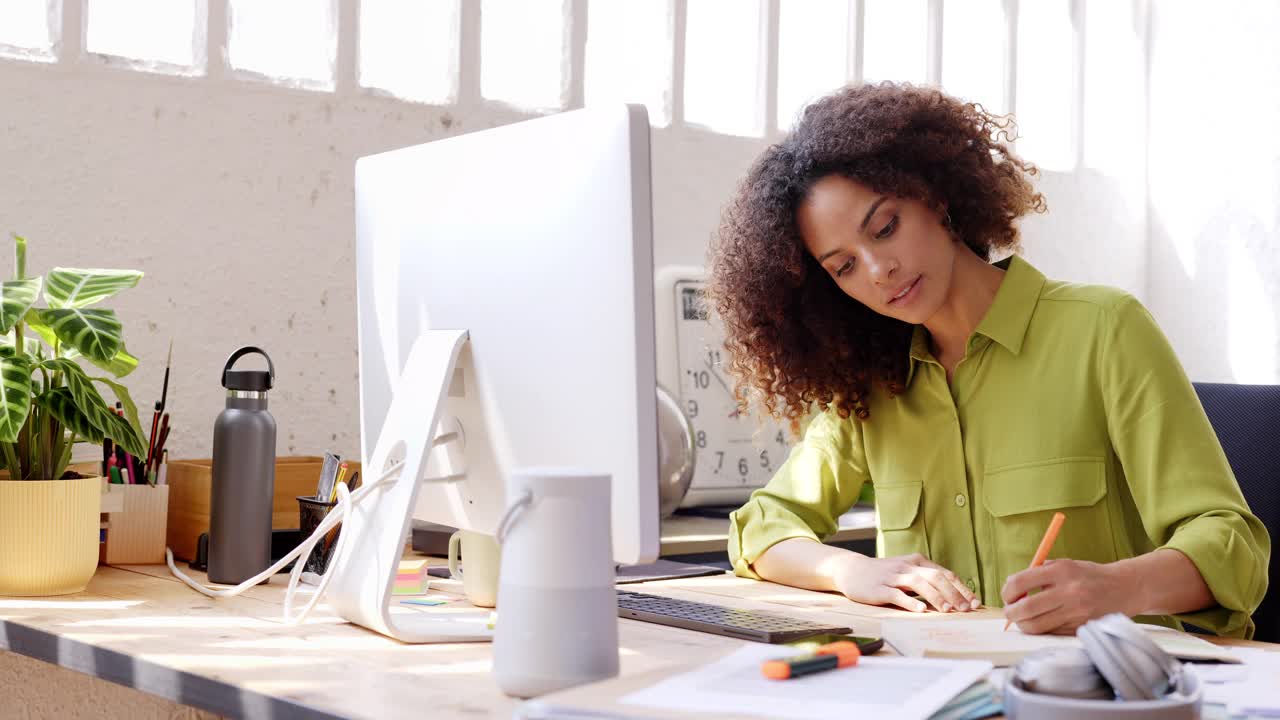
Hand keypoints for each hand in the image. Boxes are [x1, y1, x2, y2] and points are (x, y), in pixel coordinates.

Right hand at [833, 553, 981, 612]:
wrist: (851, 569)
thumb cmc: (883, 574)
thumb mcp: (906, 572)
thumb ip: (926, 580)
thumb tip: (953, 596)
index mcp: (917, 562)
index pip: (945, 574)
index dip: (961, 588)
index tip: (975, 602)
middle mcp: (907, 566)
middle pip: (935, 577)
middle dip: (954, 593)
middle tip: (967, 609)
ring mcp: (893, 576)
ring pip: (919, 583)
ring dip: (936, 597)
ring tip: (949, 610)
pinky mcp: (880, 588)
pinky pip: (897, 594)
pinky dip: (910, 601)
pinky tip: (920, 609)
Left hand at [1001, 558, 1136, 634]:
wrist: (1125, 587)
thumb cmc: (1088, 575)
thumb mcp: (1064, 565)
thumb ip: (1038, 573)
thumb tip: (1010, 585)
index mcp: (1061, 571)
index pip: (1020, 582)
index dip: (1007, 591)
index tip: (1007, 595)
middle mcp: (1069, 591)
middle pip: (1025, 608)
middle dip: (1010, 613)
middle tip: (1009, 612)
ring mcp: (1077, 612)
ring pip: (1036, 626)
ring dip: (1023, 624)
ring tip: (1023, 619)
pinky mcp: (1082, 627)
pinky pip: (1052, 633)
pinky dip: (1042, 630)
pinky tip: (1043, 622)